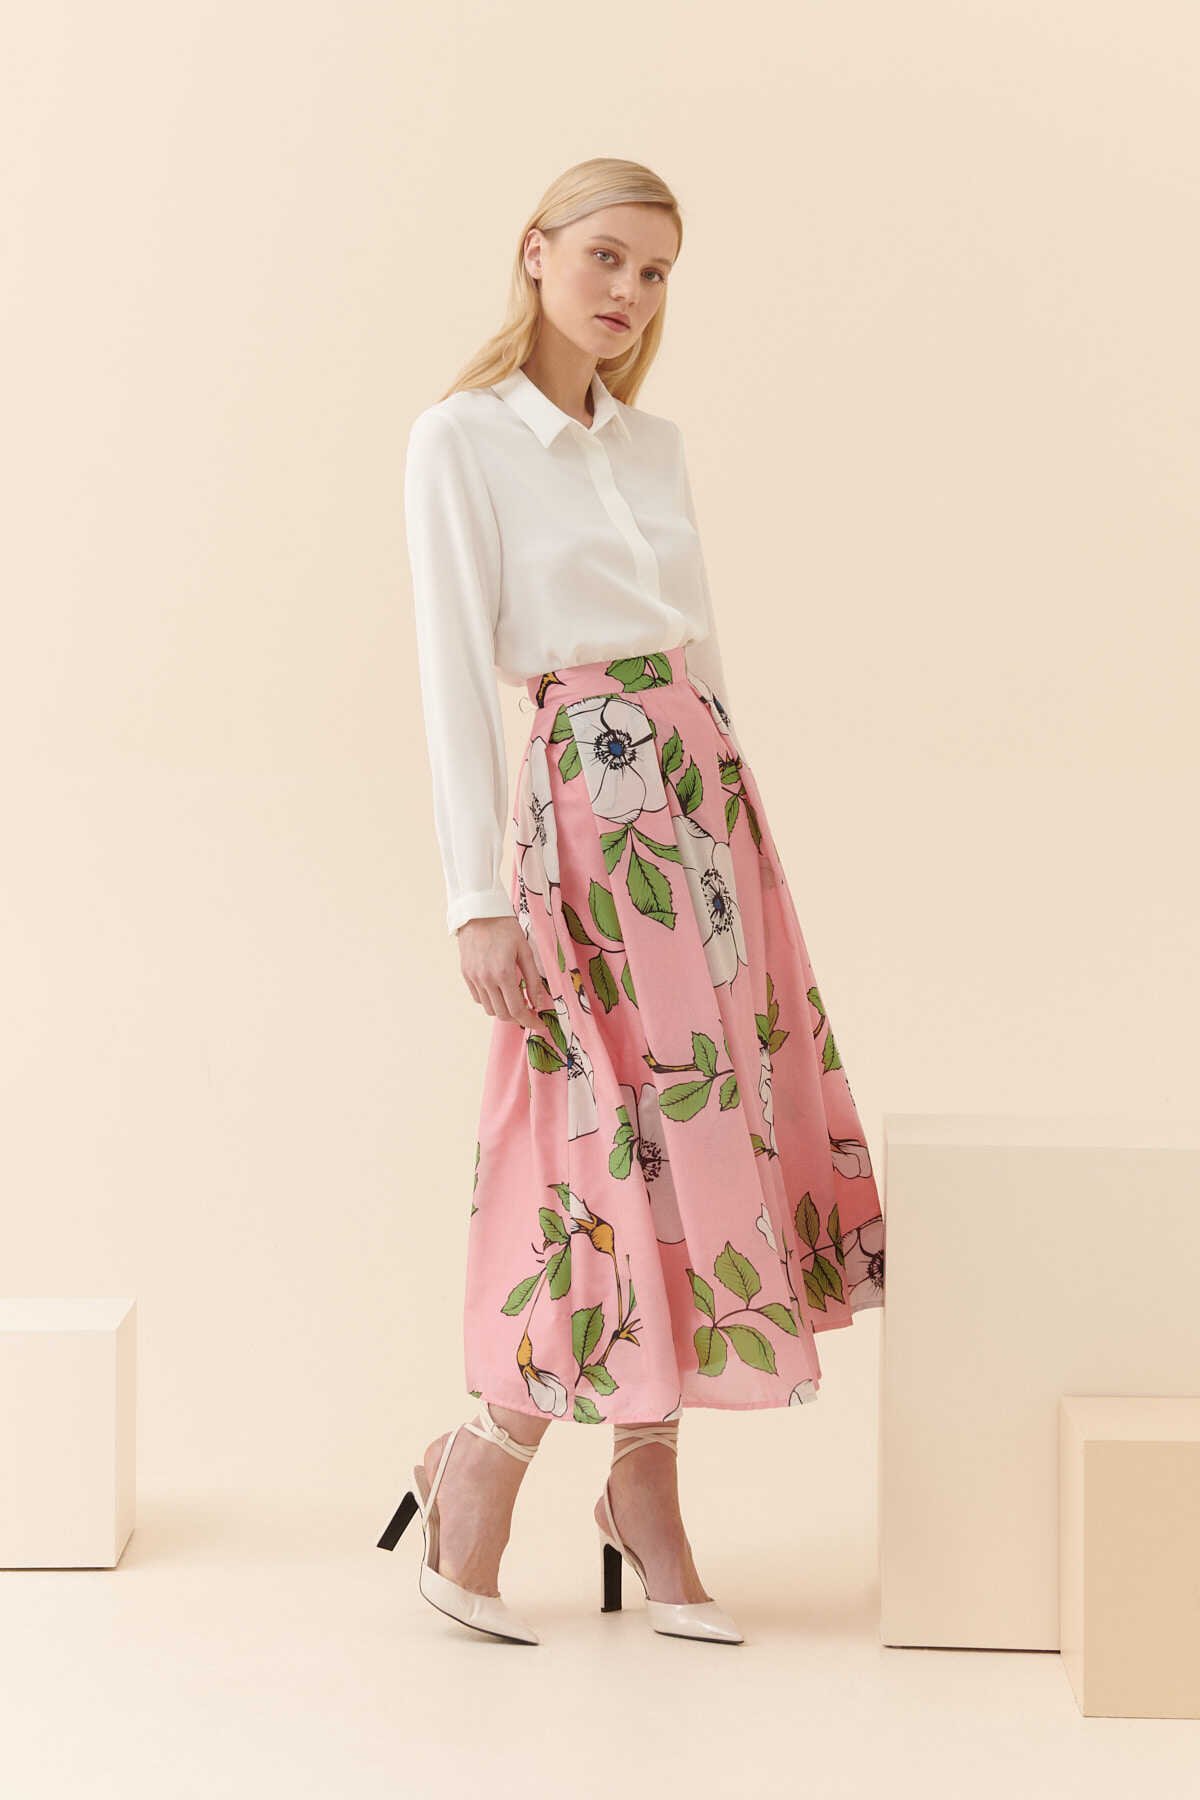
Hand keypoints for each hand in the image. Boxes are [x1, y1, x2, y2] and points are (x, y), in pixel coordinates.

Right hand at [456, 914, 553, 1029]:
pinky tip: (499, 989)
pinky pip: (478, 998)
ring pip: (489, 1009)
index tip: (539, 1024)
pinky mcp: (466, 974)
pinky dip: (490, 1000)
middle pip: (503, 1014)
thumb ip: (533, 979)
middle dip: (518, 1017)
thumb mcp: (526, 951)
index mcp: (504, 974)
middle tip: (530, 1011)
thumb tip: (538, 1002)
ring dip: (504, 1009)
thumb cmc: (505, 927)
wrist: (478, 912)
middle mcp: (486, 980)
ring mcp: (474, 978)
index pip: (517, 1010)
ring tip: (514, 998)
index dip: (530, 1021)